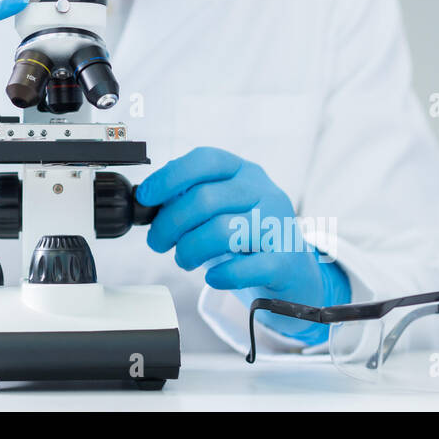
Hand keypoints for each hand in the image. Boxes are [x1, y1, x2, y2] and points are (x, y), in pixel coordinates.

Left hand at [135, 147, 347, 338]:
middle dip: (169, 224)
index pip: (206, 160)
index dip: (169, 177)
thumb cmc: (247, 238)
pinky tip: (213, 278)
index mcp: (244, 173)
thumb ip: (190, 199)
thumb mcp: (221, 209)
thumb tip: (149, 200)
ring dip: (190, 249)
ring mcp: (278, 225)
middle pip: (206, 199)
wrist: (293, 273)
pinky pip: (247, 267)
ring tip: (184, 259)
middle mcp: (264, 192)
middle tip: (158, 242)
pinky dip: (222, 274)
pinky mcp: (286, 261)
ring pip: (222, 231)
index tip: (145, 197)